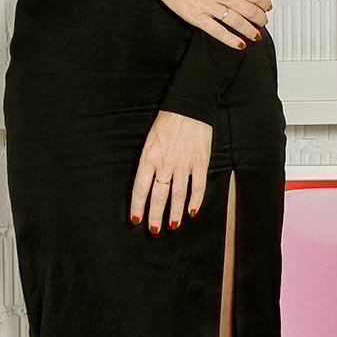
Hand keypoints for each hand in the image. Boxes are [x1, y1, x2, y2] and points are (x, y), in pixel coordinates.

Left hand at [129, 109, 211, 232]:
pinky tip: (192, 212)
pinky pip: (198, 187)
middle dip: (155, 216)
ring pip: (178, 195)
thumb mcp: (150, 140)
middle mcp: (165, 163)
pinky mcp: (200, 162)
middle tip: (154, 230)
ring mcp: (184, 164)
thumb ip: (148, 161)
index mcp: (149, 157)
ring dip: (174, 213)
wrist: (189, 107)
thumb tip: (146, 182)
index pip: (140, 188)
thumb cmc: (167, 122)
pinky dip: (195, 201)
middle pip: (159, 196)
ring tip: (172, 225)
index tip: (136, 220)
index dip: (138, 206)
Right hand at [131, 0, 271, 50]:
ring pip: (237, 22)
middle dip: (260, 18)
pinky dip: (231, 39)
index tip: (267, 6)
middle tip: (264, 22)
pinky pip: (218, 31)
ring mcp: (209, 7)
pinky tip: (239, 44)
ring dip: (250, 30)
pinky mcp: (197, 17)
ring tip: (256, 35)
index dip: (264, 2)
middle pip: (248, 10)